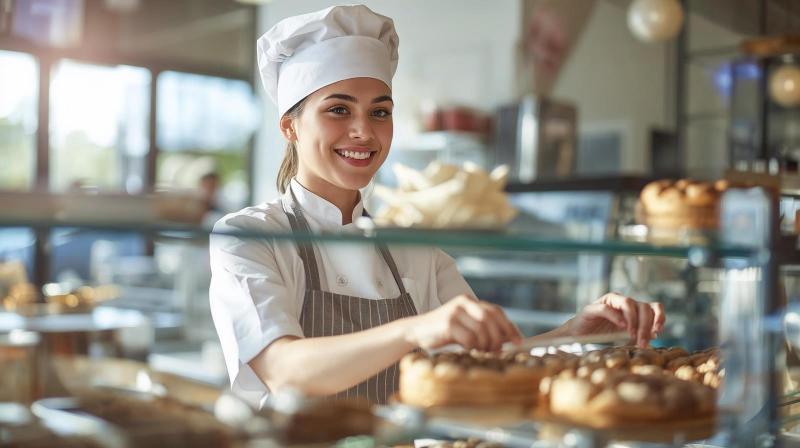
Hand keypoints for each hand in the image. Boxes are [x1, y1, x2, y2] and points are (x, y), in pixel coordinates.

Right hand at [405, 295, 522, 351]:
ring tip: (481, 352)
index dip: (509, 326)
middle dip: (498, 338)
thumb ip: (481, 328)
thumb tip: (507, 340)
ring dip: (485, 345)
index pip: (496, 311)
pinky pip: (469, 338)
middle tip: (497, 351)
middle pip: (491, 320)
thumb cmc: (442, 332)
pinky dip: (472, 347)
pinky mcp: (447, 323)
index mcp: (469, 300)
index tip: (518, 340)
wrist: (415, 331)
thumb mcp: (464, 326)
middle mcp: (463, 303)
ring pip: (482, 330)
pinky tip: (467, 350)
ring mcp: (455, 312)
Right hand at [566, 293, 664, 347]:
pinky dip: (616, 317)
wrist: (577, 334)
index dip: (659, 317)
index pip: (653, 306)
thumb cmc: (601, 333)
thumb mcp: (624, 334)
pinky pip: (607, 308)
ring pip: (628, 303)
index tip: (659, 331)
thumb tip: (655, 334)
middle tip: (643, 343)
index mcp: (632, 308)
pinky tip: (621, 326)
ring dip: (633, 320)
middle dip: (645, 325)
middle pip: (642, 306)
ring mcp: (607, 302)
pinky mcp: (593, 307)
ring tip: (632, 336)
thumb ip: (638, 331)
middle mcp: (622, 301)